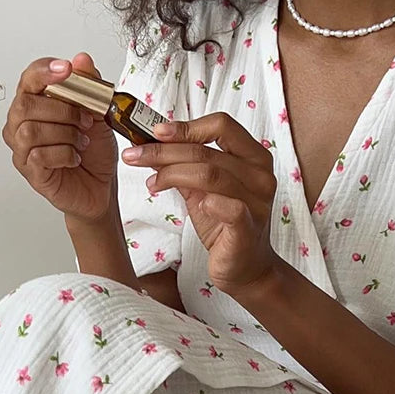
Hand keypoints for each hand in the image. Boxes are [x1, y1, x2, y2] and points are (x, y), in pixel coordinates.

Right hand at [1, 53, 118, 222]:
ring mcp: (22, 148)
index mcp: (35, 102)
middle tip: (86, 120)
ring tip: (81, 141)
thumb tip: (81, 59)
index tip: (67, 69)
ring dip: (65, 133)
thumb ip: (91, 85)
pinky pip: (39, 155)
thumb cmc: (93, 151)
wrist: (100, 187)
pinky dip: (64, 154)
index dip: (45, 71)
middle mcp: (21, 123)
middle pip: (25, 104)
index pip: (29, 78)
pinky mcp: (30, 171)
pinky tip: (75, 157)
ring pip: (31, 130)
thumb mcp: (100, 114)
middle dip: (62, 109)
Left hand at [121, 113, 279, 296]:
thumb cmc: (224, 225)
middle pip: (207, 151)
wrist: (244, 267)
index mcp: (252, 157)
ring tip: (152, 183)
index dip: (187, 126)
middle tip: (135, 155)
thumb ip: (183, 167)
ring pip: (210, 174)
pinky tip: (193, 204)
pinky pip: (230, 208)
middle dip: (164, 151)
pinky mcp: (249, 228)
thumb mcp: (200, 190)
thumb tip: (151, 145)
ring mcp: (257, 202)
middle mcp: (259, 175)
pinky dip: (208, 202)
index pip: (221, 126)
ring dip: (172, 174)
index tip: (156, 132)